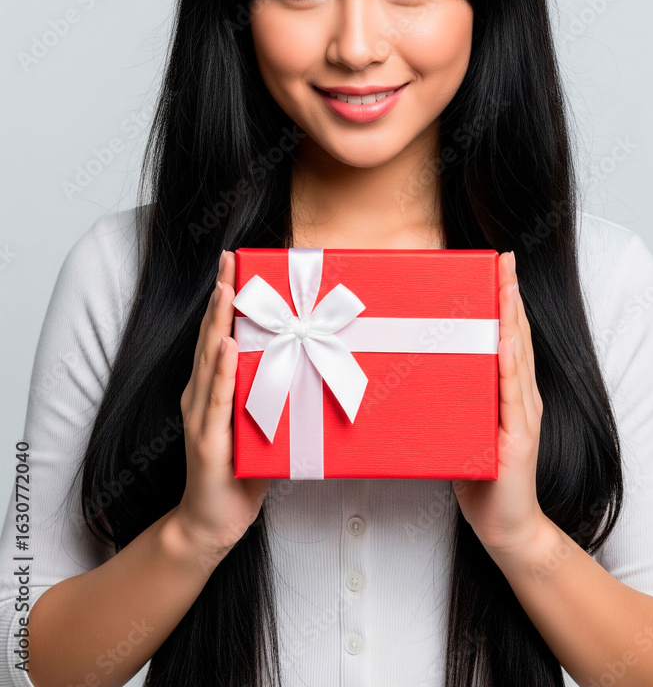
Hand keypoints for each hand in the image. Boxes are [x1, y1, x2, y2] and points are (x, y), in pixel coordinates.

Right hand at [175, 250, 270, 562]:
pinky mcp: (207, 439)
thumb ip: (280, 396)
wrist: (211, 525)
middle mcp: (200, 395)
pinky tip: (225, 346)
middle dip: (221, 295)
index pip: (218, 333)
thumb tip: (319, 367)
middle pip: (210, 335)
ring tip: (227, 289)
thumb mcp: (265, 425)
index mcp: (213, 388)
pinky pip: (217, 399)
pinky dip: (220, 370)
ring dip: (218, 323)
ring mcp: (200, 415)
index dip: (226, 299)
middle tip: (229, 259)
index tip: (235, 264)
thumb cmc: (242, 474)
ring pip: (209, 359)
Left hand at [452, 250, 546, 553]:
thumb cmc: (479, 477)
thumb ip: (452, 396)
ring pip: (519, 358)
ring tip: (507, 287)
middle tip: (505, 261)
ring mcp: (523, 416)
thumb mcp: (461, 426)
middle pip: (518, 336)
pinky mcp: (519, 439)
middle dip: (511, 296)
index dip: (505, 300)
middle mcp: (520, 397)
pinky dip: (510, 368)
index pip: (508, 336)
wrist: (504, 529)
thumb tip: (418, 366)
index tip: (499, 266)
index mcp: (507, 391)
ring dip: (513, 321)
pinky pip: (512, 397)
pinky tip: (506, 343)